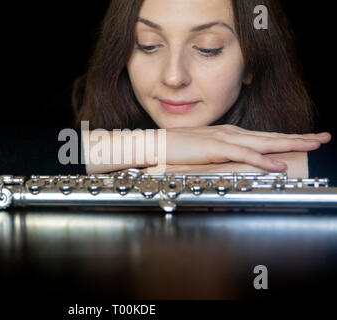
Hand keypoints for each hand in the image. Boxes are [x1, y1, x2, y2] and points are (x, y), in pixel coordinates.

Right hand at [160, 125, 330, 171]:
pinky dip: (263, 160)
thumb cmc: (178, 148)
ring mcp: (224, 138)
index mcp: (229, 134)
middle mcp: (231, 133)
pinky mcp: (215, 148)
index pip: (264, 136)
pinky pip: (244, 155)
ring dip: (289, 144)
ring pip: (264, 142)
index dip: (287, 138)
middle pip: (271, 136)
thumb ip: (222, 154)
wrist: (156, 144)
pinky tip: (278, 164)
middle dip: (299, 137)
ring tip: (311, 145)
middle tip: (323, 137)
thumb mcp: (205, 150)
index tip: (306, 139)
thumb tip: (235, 161)